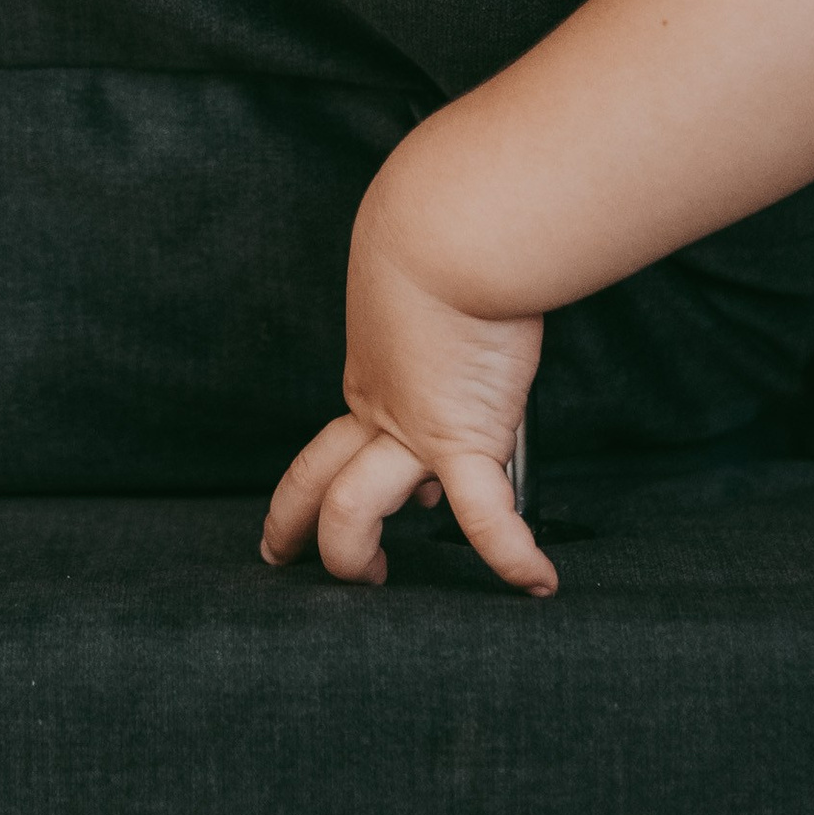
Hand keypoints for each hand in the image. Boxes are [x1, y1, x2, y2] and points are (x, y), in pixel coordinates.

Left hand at [261, 179, 555, 595]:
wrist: (447, 232)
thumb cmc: (446, 237)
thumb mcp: (430, 292)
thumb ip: (442, 338)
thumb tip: (465, 392)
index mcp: (375, 375)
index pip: (344, 440)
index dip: (332, 474)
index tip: (352, 498)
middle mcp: (381, 409)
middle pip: (315, 474)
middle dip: (292, 518)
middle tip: (277, 553)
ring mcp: (413, 430)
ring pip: (352, 509)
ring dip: (350, 554)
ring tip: (375, 582)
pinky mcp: (460, 437)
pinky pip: (482, 514)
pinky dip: (510, 552)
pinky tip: (536, 583)